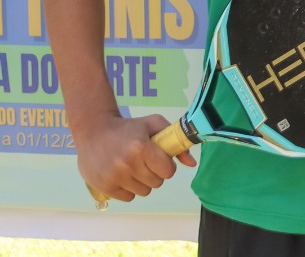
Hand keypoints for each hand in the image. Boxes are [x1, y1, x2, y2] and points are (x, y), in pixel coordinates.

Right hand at [75, 111, 194, 201]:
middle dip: (155, 173)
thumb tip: (191, 163)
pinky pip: (128, 198)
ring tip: (134, 168)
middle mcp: (127, 164)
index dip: (167, 166)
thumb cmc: (128, 127)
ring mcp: (114, 177)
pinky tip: (123, 176)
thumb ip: (175, 141)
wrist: (94, 131)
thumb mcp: (154, 124)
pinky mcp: (104, 187)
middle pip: (157, 183)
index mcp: (141, 147)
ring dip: (143, 182)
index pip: (168, 171)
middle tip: (146, 162)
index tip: (160, 160)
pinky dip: (129, 189)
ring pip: (144, 192)